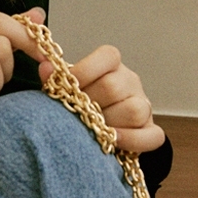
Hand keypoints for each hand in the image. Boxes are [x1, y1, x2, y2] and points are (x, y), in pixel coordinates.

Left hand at [40, 44, 163, 152]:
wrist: (98, 130)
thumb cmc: (81, 105)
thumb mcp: (69, 89)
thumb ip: (57, 80)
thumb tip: (45, 69)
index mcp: (113, 66)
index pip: (108, 56)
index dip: (84, 70)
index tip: (66, 86)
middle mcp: (131, 82)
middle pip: (113, 87)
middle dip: (90, 104)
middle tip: (76, 114)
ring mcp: (144, 106)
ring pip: (134, 109)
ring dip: (109, 123)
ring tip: (92, 130)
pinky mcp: (150, 131)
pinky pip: (152, 136)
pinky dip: (132, 140)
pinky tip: (113, 141)